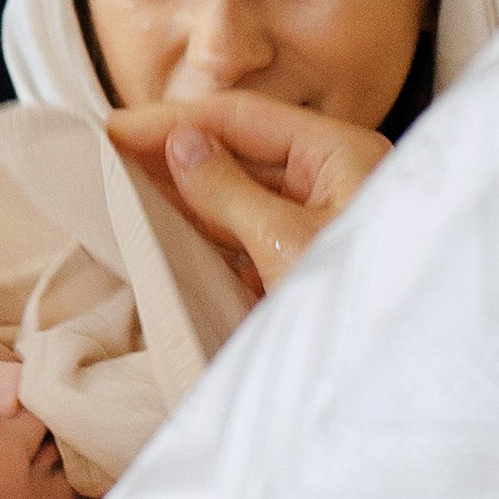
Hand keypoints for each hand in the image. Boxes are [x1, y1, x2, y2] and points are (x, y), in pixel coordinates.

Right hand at [108, 91, 393, 293]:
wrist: (389, 381)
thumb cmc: (359, 304)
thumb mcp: (285, 244)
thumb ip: (228, 191)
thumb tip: (180, 143)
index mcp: (342, 154)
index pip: (245, 117)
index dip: (175, 119)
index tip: (114, 127)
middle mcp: (334, 178)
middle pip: (242, 149)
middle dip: (176, 151)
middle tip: (109, 152)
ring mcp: (320, 219)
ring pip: (241, 191)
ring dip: (185, 188)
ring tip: (124, 182)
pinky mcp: (305, 259)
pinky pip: (248, 230)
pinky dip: (206, 227)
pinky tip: (164, 225)